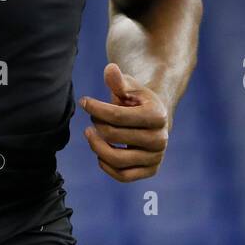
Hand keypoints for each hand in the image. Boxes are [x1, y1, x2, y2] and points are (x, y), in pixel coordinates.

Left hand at [80, 63, 169, 181]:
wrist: (155, 119)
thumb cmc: (138, 100)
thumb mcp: (130, 87)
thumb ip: (119, 81)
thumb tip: (110, 68)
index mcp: (157, 115)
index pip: (117, 115)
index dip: (95, 108)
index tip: (83, 101)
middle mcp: (160, 139)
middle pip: (114, 135)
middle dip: (97, 124)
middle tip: (92, 118)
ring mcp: (156, 157)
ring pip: (117, 159)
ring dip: (96, 147)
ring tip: (90, 134)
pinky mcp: (151, 171)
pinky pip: (123, 176)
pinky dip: (107, 166)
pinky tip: (99, 153)